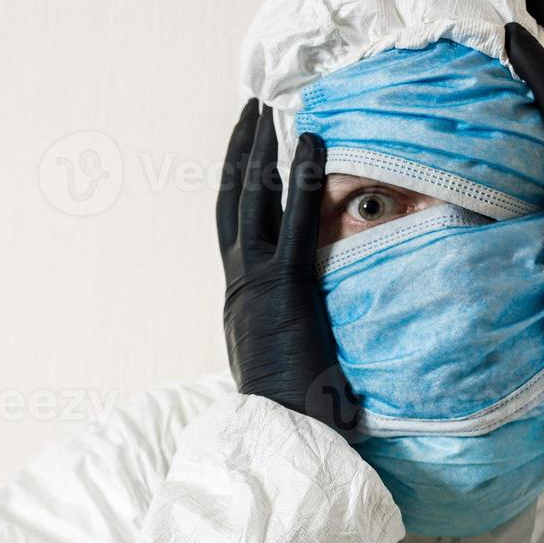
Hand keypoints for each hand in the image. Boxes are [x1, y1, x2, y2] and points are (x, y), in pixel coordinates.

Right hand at [217, 100, 358, 432]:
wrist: (281, 433)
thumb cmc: (291, 412)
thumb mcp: (281, 364)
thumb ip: (286, 337)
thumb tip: (306, 333)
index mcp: (237, 300)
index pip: (233, 230)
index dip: (238, 187)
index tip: (246, 153)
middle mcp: (237, 284)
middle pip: (232, 202)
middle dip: (240, 152)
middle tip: (251, 110)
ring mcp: (255, 282)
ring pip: (251, 202)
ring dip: (259, 150)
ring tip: (269, 109)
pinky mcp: (284, 287)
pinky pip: (294, 222)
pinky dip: (302, 179)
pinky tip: (311, 142)